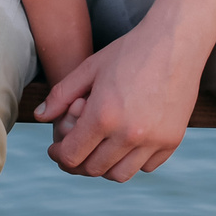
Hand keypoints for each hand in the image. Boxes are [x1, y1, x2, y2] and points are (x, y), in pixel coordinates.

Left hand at [35, 20, 203, 181]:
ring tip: (99, 148)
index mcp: (103, 115)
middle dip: (78, 163)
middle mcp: (129, 134)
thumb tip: (40, 117)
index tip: (56, 150)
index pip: (72, 156)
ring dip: (105, 166)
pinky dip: (133, 161)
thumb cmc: (130, 51)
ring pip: (120, 174)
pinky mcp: (172, 140)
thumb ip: (61, 95)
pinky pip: (147, 166)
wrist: (176, 41)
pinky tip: (126, 143)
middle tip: (75, 150)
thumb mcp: (90, 68)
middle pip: (94, 170)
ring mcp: (153, 140)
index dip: (59, 156)